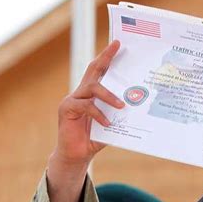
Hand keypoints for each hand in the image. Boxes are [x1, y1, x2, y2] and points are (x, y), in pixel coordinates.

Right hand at [52, 40, 124, 166]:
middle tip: (117, 48)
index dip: (106, 57)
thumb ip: (117, 115)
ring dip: (108, 95)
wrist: (76, 156)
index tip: (117, 44)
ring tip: (121, 105)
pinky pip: (85, 106)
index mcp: (90, 94)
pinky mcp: (66, 110)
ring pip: (92, 88)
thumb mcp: (109, 126)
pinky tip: (107, 123)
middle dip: (105, 58)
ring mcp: (72, 100)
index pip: (98, 71)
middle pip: (92, 70)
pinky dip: (98, 114)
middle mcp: (80, 93)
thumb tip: (136, 107)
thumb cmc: (92, 140)